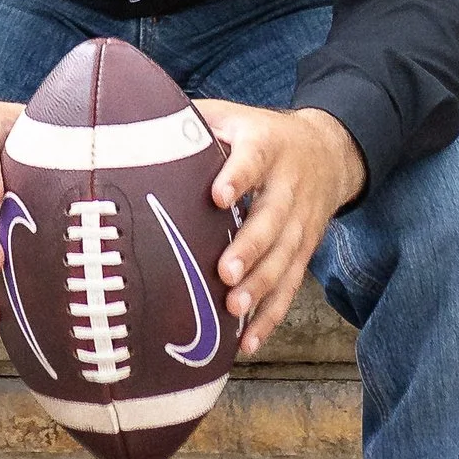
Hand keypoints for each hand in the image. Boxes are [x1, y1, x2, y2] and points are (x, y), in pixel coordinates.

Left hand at [197, 100, 365, 355]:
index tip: (218, 195)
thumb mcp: (232, 116)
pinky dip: (271, 316)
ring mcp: (300, 224)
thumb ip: (190, 120)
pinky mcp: (304, 253)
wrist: (328, 153)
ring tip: (233, 309)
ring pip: (284, 259)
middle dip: (251, 248)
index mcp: (266, 147)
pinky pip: (289, 288)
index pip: (253, 160)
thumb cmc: (261, 135)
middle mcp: (288, 187)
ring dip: (261, 287)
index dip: (237, 176)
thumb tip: (130, 122)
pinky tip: (247, 342)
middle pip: (273, 219)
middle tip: (225, 271)